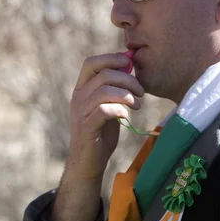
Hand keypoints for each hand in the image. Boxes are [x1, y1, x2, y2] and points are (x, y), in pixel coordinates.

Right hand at [66, 52, 144, 180]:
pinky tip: (126, 116)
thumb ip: (115, 88)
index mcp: (82, 88)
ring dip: (127, 95)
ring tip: (137, 105)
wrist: (89, 162)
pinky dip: (119, 109)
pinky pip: (103, 110)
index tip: (131, 65)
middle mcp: (78, 97)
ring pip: (105, 91)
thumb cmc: (102, 132)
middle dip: (128, 79)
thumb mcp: (108, 105)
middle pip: (104, 74)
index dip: (112, 58)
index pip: (91, 62)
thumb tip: (130, 66)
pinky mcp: (86, 127)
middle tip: (141, 91)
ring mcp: (80, 112)